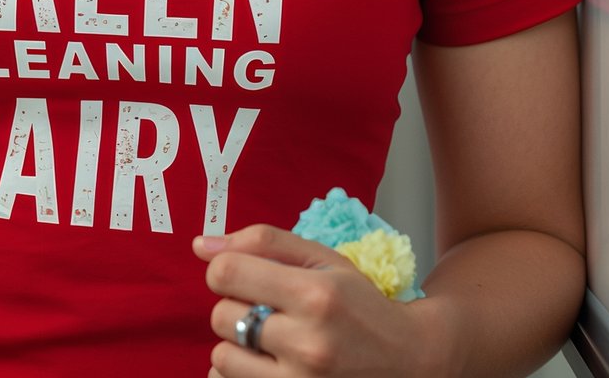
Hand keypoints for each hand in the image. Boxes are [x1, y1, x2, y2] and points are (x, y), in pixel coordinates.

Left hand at [194, 225, 444, 376]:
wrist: (407, 359)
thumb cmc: (359, 305)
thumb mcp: (323, 260)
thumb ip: (262, 244)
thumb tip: (201, 246)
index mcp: (315, 294)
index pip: (226, 274)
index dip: (225, 270)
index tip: (241, 276)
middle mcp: (308, 342)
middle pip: (220, 315)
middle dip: (237, 308)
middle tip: (268, 311)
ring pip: (221, 356)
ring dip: (237, 345)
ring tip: (270, 341)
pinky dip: (241, 372)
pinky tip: (269, 365)